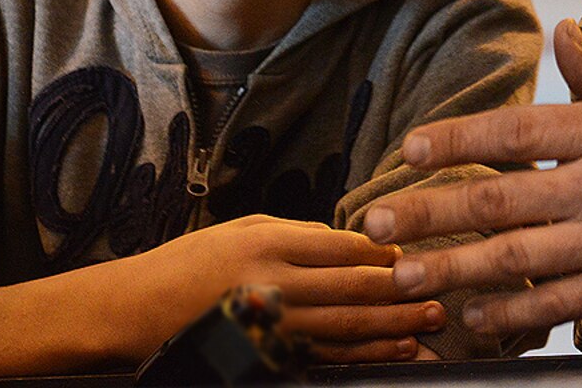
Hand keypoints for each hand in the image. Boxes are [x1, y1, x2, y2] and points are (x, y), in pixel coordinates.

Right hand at [134, 214, 442, 363]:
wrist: (141, 307)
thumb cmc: (191, 261)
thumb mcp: (242, 228)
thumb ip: (296, 231)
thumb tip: (346, 238)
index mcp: (270, 244)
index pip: (341, 247)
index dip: (381, 251)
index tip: (410, 250)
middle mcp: (275, 284)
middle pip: (352, 287)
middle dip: (401, 289)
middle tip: (440, 287)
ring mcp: (274, 323)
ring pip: (347, 325)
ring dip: (393, 325)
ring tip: (428, 323)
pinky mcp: (269, 352)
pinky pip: (327, 353)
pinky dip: (364, 353)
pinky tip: (393, 351)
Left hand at [360, 21, 581, 336]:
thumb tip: (563, 31)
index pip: (517, 127)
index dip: (456, 137)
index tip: (407, 149)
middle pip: (500, 196)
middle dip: (429, 211)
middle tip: (376, 223)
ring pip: (517, 257)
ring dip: (453, 268)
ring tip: (404, 277)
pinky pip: (557, 305)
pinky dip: (510, 315)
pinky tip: (472, 319)